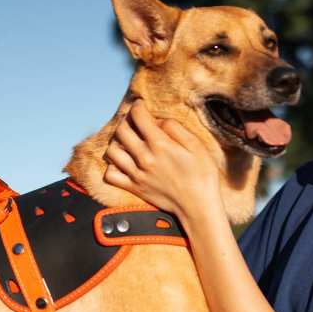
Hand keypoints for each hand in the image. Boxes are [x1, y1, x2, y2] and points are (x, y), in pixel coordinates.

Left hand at [103, 101, 220, 222]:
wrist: (198, 206)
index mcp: (160, 144)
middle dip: (127, 120)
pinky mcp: (134, 187)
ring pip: (112, 151)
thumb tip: (157, 121)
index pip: (138, 116)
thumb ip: (175, 129)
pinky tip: (123, 161)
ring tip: (128, 140)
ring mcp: (137, 174)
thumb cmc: (202, 175)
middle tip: (134, 120)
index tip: (141, 105)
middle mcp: (144, 157)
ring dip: (117, 141)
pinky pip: (111, 174)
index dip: (137, 106)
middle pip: (121, 130)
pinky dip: (113, 166)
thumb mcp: (196, 145)